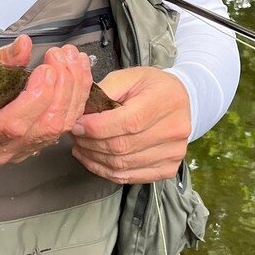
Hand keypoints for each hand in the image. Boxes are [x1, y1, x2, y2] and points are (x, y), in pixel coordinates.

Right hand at [0, 36, 95, 166]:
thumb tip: (24, 45)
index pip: (13, 124)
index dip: (35, 97)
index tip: (46, 68)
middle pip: (44, 127)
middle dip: (62, 89)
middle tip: (61, 55)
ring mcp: (18, 152)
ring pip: (59, 128)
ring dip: (74, 91)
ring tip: (73, 59)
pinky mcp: (31, 145)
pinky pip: (61, 126)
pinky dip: (74, 98)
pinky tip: (76, 72)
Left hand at [70, 67, 191, 183]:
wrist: (178, 100)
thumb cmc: (150, 87)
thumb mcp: (129, 77)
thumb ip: (106, 91)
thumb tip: (81, 113)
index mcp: (165, 101)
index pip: (127, 122)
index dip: (96, 127)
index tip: (76, 125)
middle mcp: (174, 130)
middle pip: (122, 146)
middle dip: (91, 143)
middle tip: (76, 136)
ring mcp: (173, 153)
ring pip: (123, 165)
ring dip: (94, 159)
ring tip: (81, 147)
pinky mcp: (169, 168)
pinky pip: (130, 177)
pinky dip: (106, 171)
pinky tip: (94, 160)